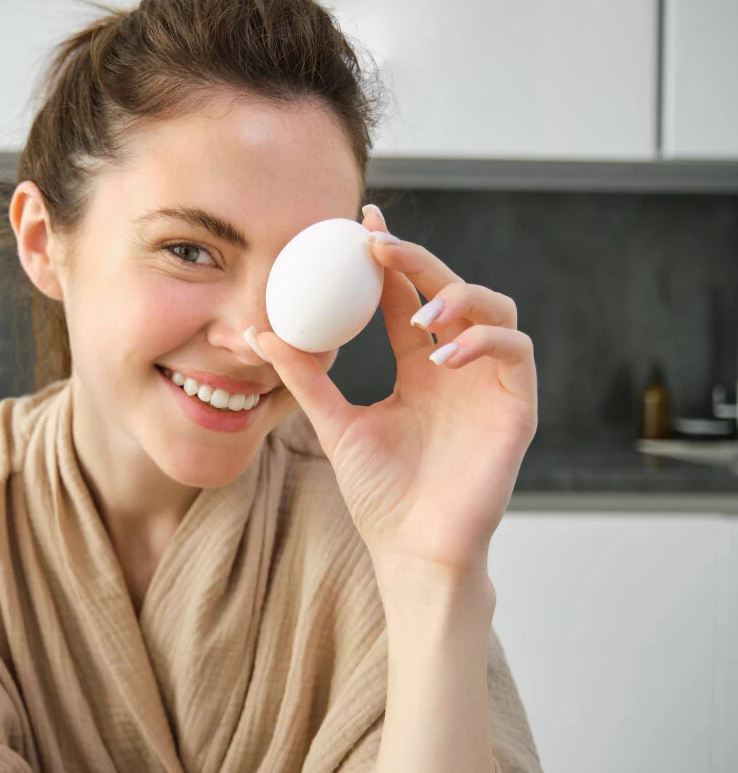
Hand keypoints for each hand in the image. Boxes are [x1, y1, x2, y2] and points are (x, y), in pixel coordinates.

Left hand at [250, 205, 537, 575]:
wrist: (412, 551)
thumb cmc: (380, 494)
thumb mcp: (334, 424)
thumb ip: (305, 377)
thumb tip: (258, 331)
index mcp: (418, 367)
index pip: (407, 296)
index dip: (389, 259)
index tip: (360, 225)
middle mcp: (458, 368)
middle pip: (451, 288)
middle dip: (419, 259)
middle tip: (380, 244)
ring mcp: (490, 385)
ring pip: (496, 308)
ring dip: (458, 295)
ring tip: (419, 310)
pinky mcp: (517, 407)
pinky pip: (516, 351)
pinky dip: (483, 341)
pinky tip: (442, 355)